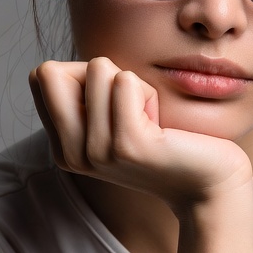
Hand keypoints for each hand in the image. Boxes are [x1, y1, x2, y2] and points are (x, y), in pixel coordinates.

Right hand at [28, 58, 252, 219]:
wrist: (209, 183)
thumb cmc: (167, 139)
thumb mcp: (113, 117)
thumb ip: (83, 95)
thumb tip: (50, 69)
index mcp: (63, 147)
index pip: (43, 76)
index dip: (81, 74)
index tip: (114, 106)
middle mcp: (72, 155)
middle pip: (53, 71)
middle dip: (99, 74)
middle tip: (130, 110)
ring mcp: (96, 152)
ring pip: (97, 69)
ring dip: (134, 85)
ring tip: (150, 121)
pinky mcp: (127, 145)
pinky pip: (125, 81)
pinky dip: (148, 91)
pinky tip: (160, 125)